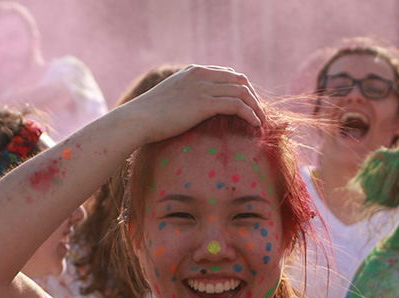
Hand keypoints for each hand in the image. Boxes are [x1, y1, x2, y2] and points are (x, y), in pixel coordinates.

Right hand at [118, 65, 263, 142]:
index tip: (248, 104)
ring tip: (261, 121)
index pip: (228, 74)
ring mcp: (203, 88)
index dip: (242, 89)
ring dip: (256, 106)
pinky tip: (255, 124)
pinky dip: (250, 113)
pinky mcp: (204, 103)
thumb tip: (191, 112)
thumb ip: (185, 98)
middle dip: (253, 96)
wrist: (137, 120)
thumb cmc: (149, 117)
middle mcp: (201, 75)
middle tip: (258, 113)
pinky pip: (237, 105)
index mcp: (193, 71)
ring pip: (242, 92)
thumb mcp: (170, 99)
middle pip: (240, 80)